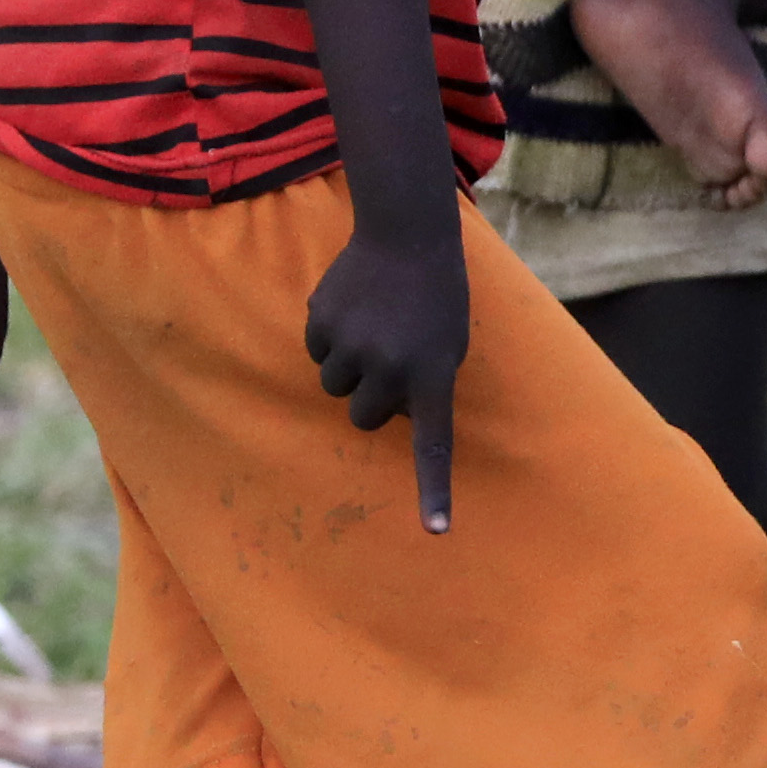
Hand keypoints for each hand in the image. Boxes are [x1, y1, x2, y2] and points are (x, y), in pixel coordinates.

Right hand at [303, 222, 466, 532]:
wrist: (407, 236)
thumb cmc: (437, 295)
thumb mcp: (449, 343)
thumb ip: (424, 384)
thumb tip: (387, 416)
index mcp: (431, 376)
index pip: (435, 445)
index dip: (435, 491)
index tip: (438, 531)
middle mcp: (391, 369)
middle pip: (365, 419)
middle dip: (371, 400)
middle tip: (388, 361)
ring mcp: (352, 347)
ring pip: (335, 387)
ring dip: (349, 367)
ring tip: (373, 326)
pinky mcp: (321, 324)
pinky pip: (317, 351)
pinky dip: (330, 337)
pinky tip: (353, 307)